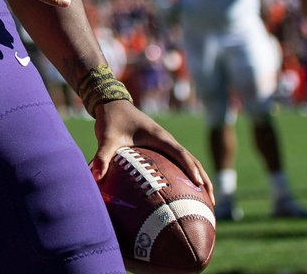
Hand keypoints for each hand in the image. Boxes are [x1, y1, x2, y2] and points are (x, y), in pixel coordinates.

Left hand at [89, 100, 213, 204]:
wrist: (111, 103)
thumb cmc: (111, 119)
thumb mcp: (106, 137)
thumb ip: (101, 156)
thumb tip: (95, 177)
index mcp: (159, 136)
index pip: (180, 153)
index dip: (191, 169)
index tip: (201, 186)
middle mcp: (166, 140)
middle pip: (192, 160)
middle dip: (204, 179)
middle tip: (211, 202)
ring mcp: (165, 144)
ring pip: (188, 162)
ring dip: (200, 179)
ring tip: (207, 203)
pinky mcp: (161, 148)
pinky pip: (178, 163)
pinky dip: (187, 176)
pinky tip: (185, 194)